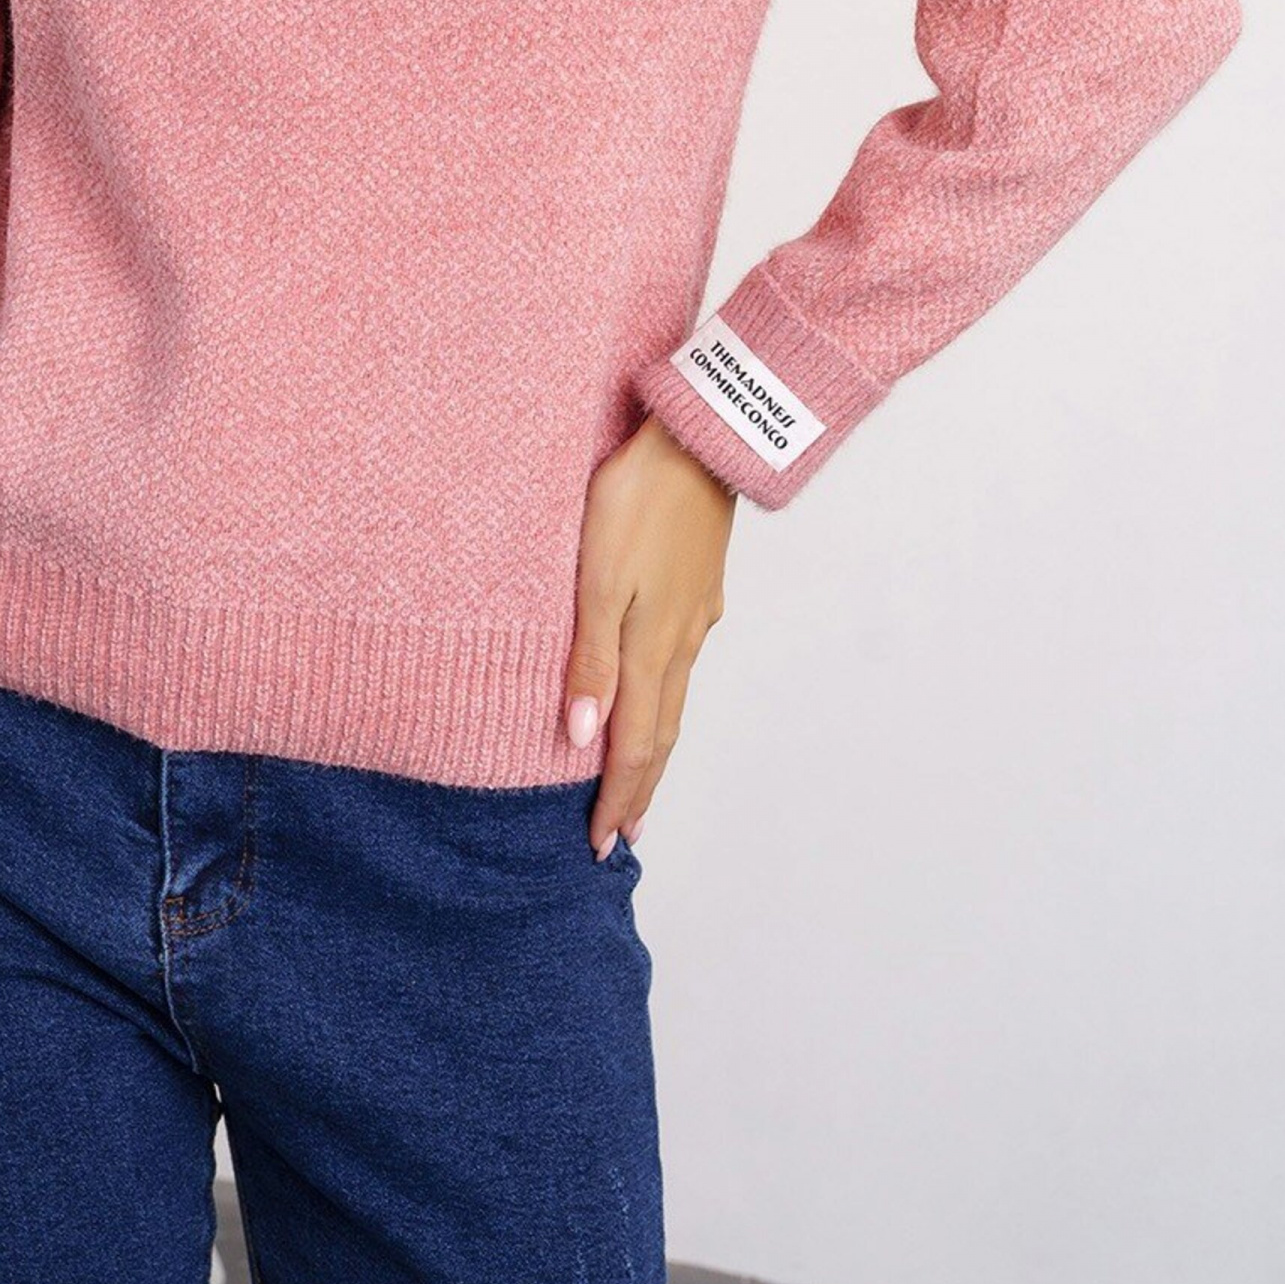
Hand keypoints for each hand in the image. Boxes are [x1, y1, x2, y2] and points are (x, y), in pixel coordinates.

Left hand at [564, 411, 733, 858]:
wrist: (699, 441)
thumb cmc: (637, 499)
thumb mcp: (596, 574)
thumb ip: (590, 656)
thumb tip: (583, 737)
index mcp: (652, 646)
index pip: (632, 744)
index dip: (617, 796)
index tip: (601, 842)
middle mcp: (681, 642)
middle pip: (659, 734)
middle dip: (639, 788)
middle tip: (623, 834)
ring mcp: (696, 616)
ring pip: (674, 702)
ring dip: (654, 751)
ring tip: (639, 784)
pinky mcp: (701, 590)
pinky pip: (682, 667)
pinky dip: (665, 704)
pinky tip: (656, 698)